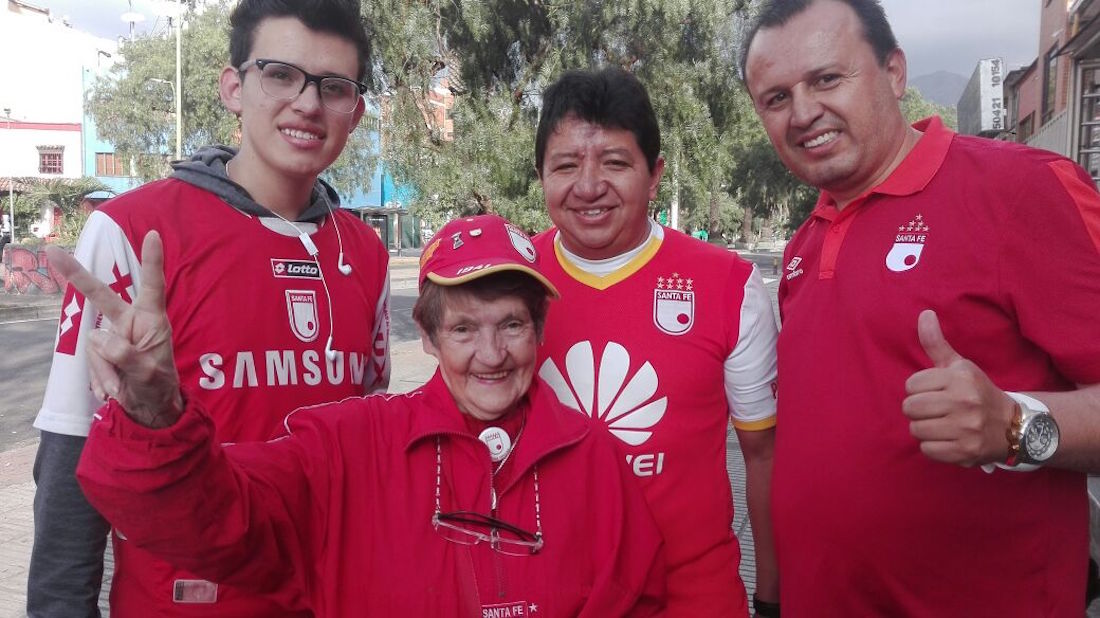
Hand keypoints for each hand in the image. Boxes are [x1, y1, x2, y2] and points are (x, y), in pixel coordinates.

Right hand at [47, 231, 181, 427]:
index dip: (152, 261)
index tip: (152, 235)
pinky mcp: (102, 350)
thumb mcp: (147, 374)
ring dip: (104, 369)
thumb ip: (125, 354)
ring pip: (93, 343)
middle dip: (77, 275)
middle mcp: (131, 321)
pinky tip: (112, 387)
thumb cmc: (157, 386)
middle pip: (102, 295)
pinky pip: (90, 359)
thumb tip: (97, 334)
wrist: (149, 407)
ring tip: (120, 386)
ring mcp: (114, 335)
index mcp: (151, 320)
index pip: (153, 286)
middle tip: (53, 251)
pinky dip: (99, 377)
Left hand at [902, 309, 1014, 466]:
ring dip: (925, 429)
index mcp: (960, 377)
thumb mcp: (959, 366)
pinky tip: (949, 440)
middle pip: (910, 408)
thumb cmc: (976, 392)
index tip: (934, 392)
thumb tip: (924, 313)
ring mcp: (967, 428)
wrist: (1015, 427)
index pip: (911, 385)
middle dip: (918, 410)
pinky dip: (933, 447)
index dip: (918, 390)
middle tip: (936, 410)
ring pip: (916, 430)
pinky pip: (927, 450)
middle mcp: (964, 401)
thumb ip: (936, 343)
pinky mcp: (966, 451)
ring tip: (942, 425)